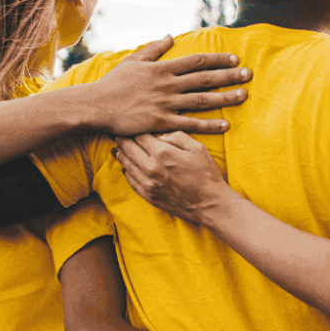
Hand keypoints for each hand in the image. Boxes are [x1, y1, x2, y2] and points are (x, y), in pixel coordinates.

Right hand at [86, 37, 251, 135]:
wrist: (96, 105)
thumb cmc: (113, 83)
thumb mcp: (133, 61)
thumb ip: (154, 49)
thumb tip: (169, 36)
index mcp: (162, 69)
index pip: (196, 61)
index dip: (217, 59)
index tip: (234, 59)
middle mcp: (168, 84)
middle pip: (205, 78)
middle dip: (229, 76)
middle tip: (249, 75)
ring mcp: (166, 103)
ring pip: (202, 100)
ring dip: (225, 98)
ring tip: (244, 95)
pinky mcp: (161, 121)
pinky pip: (190, 124)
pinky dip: (209, 125)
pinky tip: (225, 125)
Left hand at [114, 132, 235, 225]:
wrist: (211, 205)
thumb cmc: (207, 175)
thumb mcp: (198, 148)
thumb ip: (177, 136)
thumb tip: (160, 133)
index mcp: (163, 153)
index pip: (140, 136)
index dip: (134, 129)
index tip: (130, 125)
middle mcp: (151, 168)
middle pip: (128, 149)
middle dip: (122, 140)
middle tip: (117, 134)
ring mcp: (148, 184)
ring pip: (126, 165)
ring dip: (121, 155)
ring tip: (117, 148)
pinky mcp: (148, 196)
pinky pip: (131, 181)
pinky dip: (127, 172)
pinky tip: (127, 167)